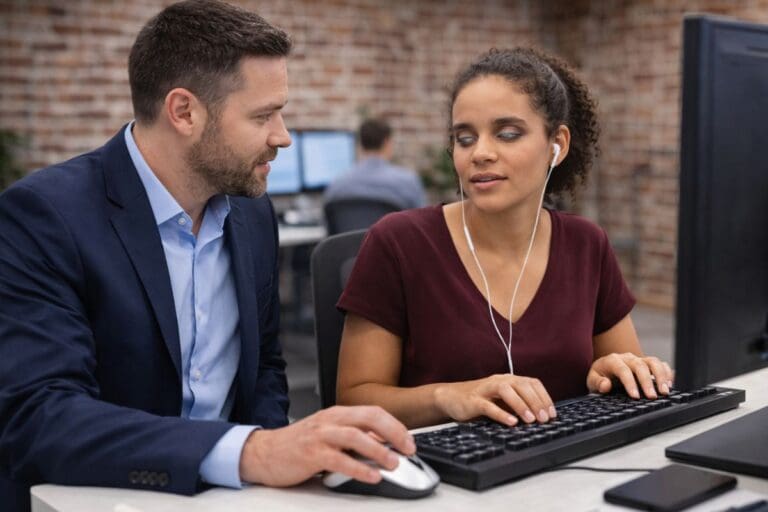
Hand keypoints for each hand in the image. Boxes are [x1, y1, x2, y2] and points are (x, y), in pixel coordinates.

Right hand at [239, 405, 414, 486]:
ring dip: (379, 450)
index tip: (409, 441)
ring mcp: (320, 436)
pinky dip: (359, 469)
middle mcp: (330, 420)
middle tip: (408, 449)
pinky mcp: (311, 454)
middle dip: (394, 432)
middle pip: (369, 418)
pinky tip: (371, 476)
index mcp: (337, 414)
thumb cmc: (297, 445)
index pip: (373, 412)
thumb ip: (353, 438)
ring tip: (393, 463)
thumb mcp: (328, 435)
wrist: (263, 452)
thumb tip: (381, 444)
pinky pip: (339, 460)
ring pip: (355, 437)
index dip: (395, 425)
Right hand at [434, 374, 555, 425]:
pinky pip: (489, 406)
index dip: (544, 397)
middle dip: (536, 402)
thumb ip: (519, 404)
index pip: (532, 383)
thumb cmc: (481, 400)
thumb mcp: (503, 400)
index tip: (552, 413)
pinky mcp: (473, 400)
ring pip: (507, 391)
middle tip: (545, 419)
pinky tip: (511, 422)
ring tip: (531, 420)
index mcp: (509, 380)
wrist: (451, 397)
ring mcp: (486, 389)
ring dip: (521, 405)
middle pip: (522, 385)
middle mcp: (499, 381)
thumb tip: (542, 418)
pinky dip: (501, 414)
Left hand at [587, 352, 673, 398]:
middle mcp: (627, 358)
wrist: (605, 371)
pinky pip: (661, 364)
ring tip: (665, 392)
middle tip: (652, 397)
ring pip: (653, 362)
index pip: (623, 369)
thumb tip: (605, 385)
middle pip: (640, 365)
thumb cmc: (599, 377)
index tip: (635, 396)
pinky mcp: (648, 364)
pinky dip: (667, 373)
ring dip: (661, 376)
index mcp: (612, 361)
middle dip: (647, 381)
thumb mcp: (592, 381)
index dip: (630, 382)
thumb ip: (597, 383)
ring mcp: (639, 359)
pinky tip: (669, 385)